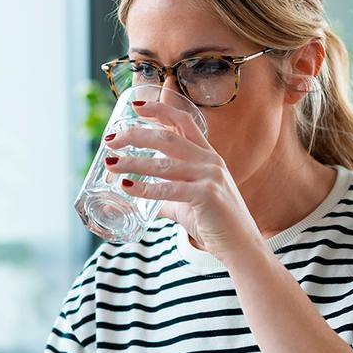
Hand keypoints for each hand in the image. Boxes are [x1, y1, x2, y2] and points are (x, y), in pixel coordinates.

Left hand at [103, 100, 267, 262]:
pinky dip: (145, 188)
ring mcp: (210, 177)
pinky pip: (169, 190)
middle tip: (111, 139)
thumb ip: (164, 195)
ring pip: (164, 163)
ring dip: (133, 162)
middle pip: (168, 138)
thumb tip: (136, 194)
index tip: (135, 106)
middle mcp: (210, 161)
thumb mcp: (188, 202)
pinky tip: (127, 187)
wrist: (240, 245)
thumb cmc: (215, 222)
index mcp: (208, 155)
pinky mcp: (206, 196)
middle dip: (136, 135)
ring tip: (111, 163)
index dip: (159, 110)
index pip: (183, 121)